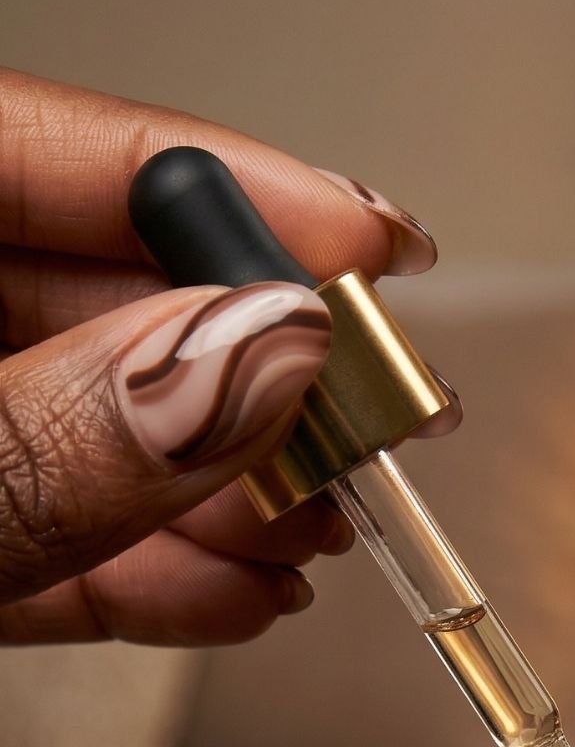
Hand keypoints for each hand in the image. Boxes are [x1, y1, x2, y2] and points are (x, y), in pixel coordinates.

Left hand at [0, 68, 438, 645]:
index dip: (212, 187)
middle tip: (363, 419)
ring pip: (83, 432)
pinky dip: (144, 581)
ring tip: (313, 533)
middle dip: (245, 372)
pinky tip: (236, 597)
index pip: (40, 149)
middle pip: (86, 296)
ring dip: (219, 498)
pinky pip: (43, 546)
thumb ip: (68, 432)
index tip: (364, 242)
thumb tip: (260, 356)